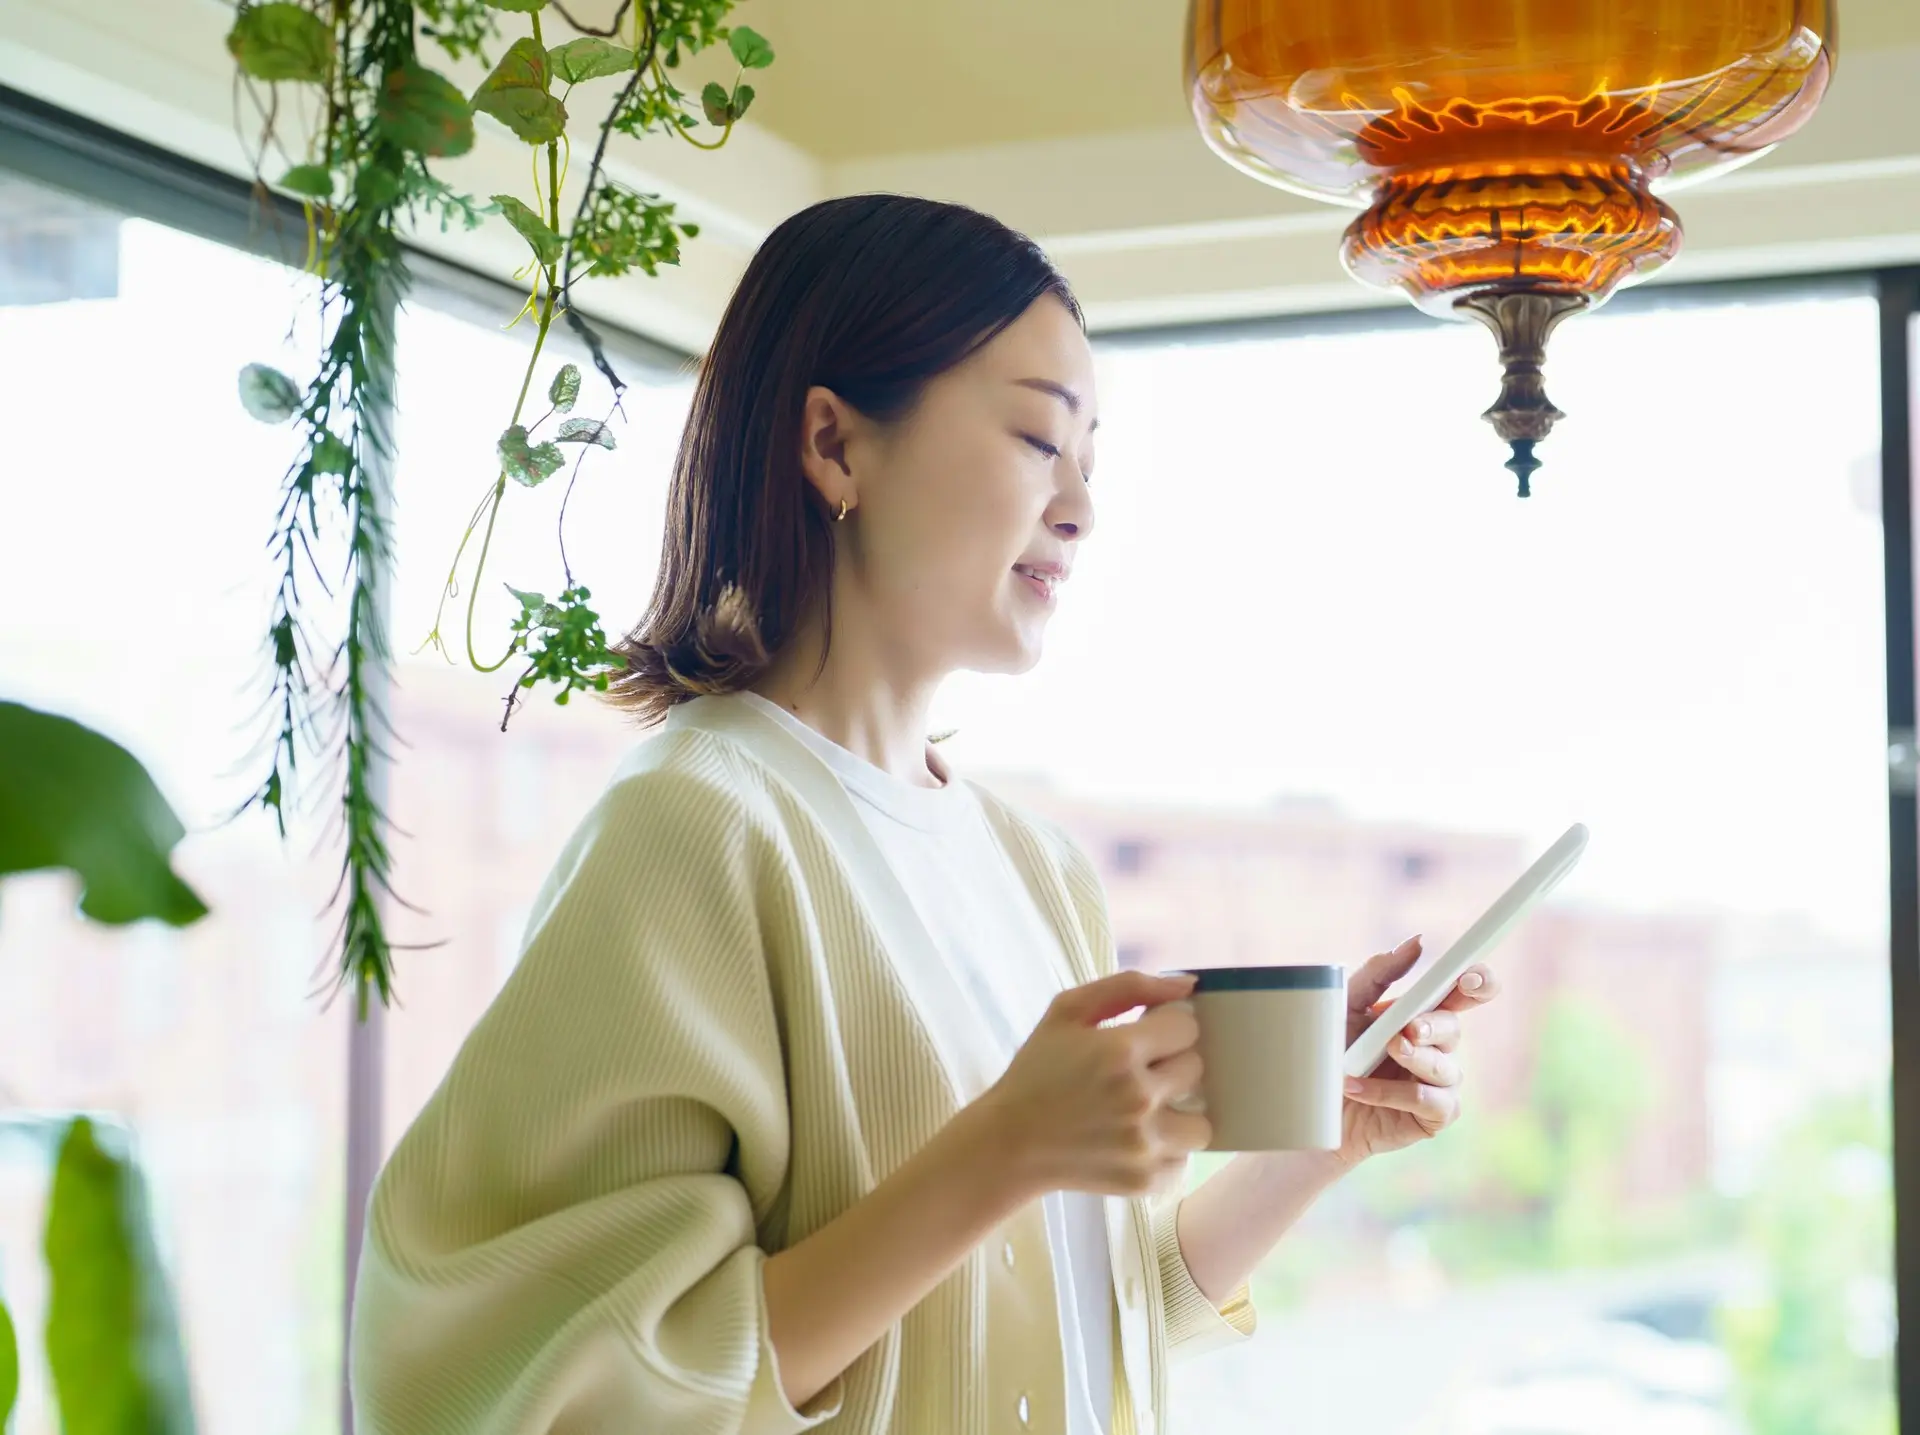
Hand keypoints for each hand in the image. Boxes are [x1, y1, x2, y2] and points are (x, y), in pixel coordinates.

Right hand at [975, 969, 1210, 1198]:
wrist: (1009, 1143)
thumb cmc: (1037, 1070)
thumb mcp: (1067, 1011)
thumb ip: (1129, 986)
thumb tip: (1188, 985)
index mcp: (1120, 1051)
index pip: (1187, 1028)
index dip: (1165, 1028)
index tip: (1144, 1038)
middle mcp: (1140, 1099)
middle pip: (1196, 1070)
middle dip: (1171, 1066)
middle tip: (1137, 1074)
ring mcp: (1145, 1145)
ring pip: (1202, 1123)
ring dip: (1179, 1114)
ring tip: (1146, 1112)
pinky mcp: (1146, 1180)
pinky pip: (1184, 1161)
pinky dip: (1166, 1152)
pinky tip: (1135, 1141)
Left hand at [1335, 936, 1500, 1167]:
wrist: (1312, 1106)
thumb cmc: (1332, 1050)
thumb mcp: (1346, 1004)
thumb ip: (1379, 973)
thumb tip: (1418, 942)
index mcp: (1422, 1014)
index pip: (1464, 994)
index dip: (1478, 982)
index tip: (1468, 977)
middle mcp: (1437, 1046)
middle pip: (1454, 1028)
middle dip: (1433, 1026)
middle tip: (1409, 1029)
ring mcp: (1438, 1083)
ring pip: (1445, 1067)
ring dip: (1414, 1059)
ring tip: (1381, 1055)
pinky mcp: (1432, 1116)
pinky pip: (1428, 1101)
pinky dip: (1390, 1093)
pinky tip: (1357, 1088)